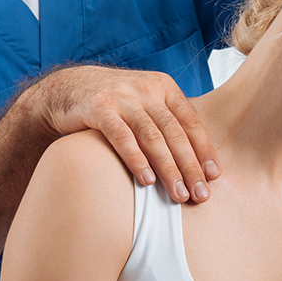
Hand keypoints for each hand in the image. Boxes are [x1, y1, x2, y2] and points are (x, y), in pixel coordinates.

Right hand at [27, 65, 218, 203]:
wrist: (67, 89)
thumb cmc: (114, 104)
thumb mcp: (144, 103)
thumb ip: (167, 122)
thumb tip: (198, 160)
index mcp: (163, 86)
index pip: (191, 120)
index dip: (204, 149)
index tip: (214, 176)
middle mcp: (145, 89)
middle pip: (174, 132)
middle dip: (190, 166)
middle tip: (200, 194)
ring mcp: (122, 97)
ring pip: (152, 136)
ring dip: (168, 168)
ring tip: (178, 194)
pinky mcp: (98, 107)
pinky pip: (121, 137)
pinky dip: (136, 159)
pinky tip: (147, 179)